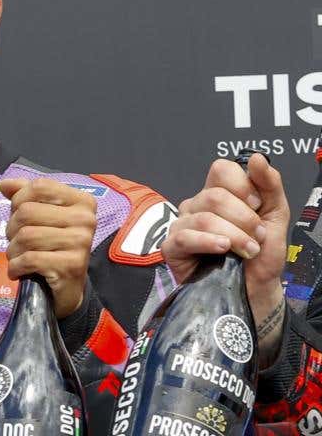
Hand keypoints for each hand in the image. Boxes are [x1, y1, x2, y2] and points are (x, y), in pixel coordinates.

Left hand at [0, 178, 96, 318]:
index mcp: (81, 201)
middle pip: (28, 211)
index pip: (40, 186)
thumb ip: (25, 196)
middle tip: (17, 241)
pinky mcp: (72, 265)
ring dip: (13, 250)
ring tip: (19, 257)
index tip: (17, 214)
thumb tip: (5, 184)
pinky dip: (16, 266)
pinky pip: (30, 258)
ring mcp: (81, 242)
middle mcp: (86, 219)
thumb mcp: (41, 218)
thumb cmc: (52, 248)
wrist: (68, 289)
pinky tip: (19, 270)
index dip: (19, 199)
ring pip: (26, 235)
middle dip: (12, 228)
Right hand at [164, 154, 289, 358]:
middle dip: (244, 218)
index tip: (257, 207)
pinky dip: (208, 242)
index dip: (244, 187)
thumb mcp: (276, 216)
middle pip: (215, 195)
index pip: (221, 169)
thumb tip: (257, 158)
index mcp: (218, 193)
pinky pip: (185, 236)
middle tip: (255, 237)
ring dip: (235, 236)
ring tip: (246, 251)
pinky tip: (222, 250)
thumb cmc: (262, 255)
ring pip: (204, 217)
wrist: (256, 290)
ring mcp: (182, 225)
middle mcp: (197, 205)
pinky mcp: (172, 248)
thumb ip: (270, 186)